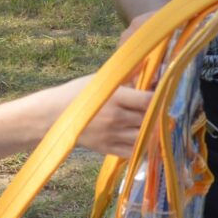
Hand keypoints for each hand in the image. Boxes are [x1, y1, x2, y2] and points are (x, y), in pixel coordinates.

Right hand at [31, 75, 152, 156]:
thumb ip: (127, 75)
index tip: (164, 95)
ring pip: (145, 138)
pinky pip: (133, 153)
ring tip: (156, 124)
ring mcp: (112, 136)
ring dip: (153, 132)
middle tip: (165, 110)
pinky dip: (142, 148)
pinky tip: (146, 140)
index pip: (148, 100)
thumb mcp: (101, 79)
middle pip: (149, 119)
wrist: (52, 116)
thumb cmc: (77, 93)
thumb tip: (149, 64)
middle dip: (159, 114)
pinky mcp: (107, 149)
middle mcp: (116, 118)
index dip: (160, 99)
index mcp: (116, 98)